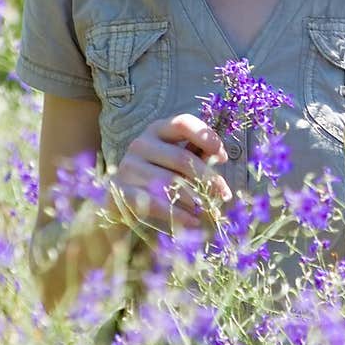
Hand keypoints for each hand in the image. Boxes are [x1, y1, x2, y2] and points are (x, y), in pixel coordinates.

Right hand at [107, 113, 232, 233]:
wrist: (123, 198)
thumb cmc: (159, 174)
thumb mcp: (177, 160)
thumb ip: (197, 155)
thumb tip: (219, 157)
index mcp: (157, 130)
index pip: (183, 123)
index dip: (206, 137)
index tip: (224, 157)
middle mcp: (141, 144)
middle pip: (182, 158)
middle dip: (208, 177)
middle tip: (224, 194)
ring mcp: (128, 166)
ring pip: (170, 182)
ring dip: (194, 197)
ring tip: (208, 208)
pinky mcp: (121, 190)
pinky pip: (155, 202)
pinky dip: (178, 214)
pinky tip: (193, 220)